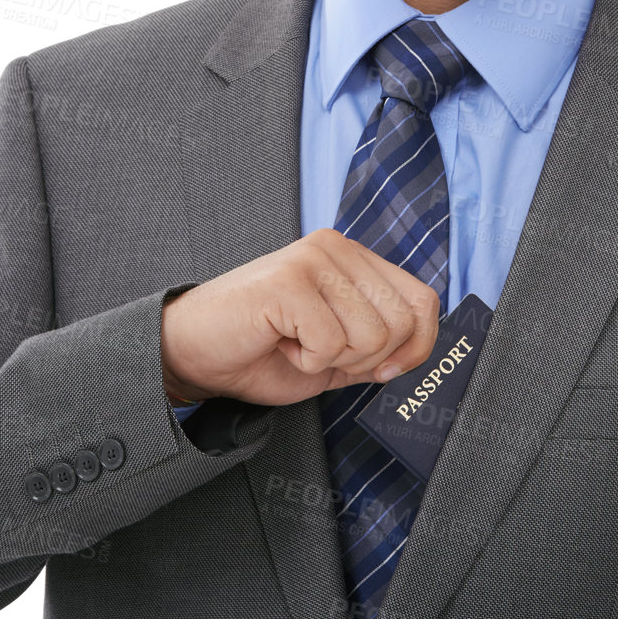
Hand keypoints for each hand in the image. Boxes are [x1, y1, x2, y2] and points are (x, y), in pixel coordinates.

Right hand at [161, 228, 442, 406]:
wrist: (195, 353)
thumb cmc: (263, 351)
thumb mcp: (339, 351)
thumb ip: (379, 343)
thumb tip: (418, 350)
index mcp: (353, 257)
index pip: (422, 300)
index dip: (417, 346)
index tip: (385, 371)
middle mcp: (336, 247)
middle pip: (401, 323)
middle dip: (367, 360)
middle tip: (323, 354)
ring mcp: (312, 259)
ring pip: (371, 336)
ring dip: (333, 361)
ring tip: (298, 345)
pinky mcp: (289, 280)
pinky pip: (331, 344)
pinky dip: (307, 363)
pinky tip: (281, 343)